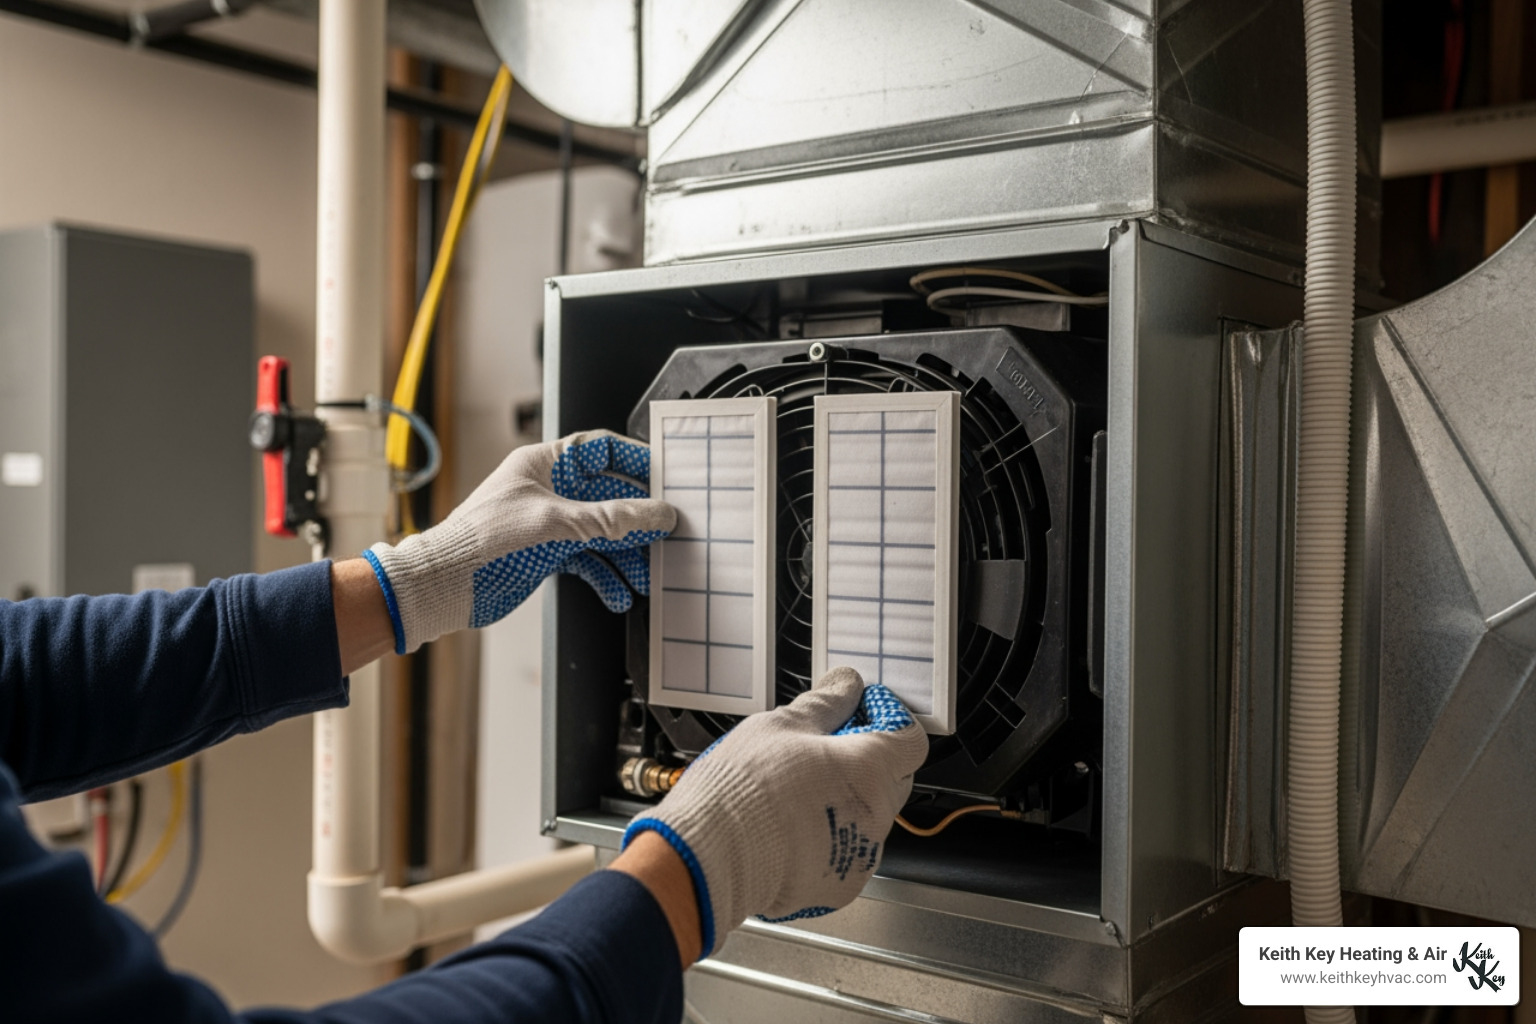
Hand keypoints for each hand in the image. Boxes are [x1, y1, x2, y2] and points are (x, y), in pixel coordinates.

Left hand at [362, 430, 674, 653]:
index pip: (600, 450)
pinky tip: (621, 592)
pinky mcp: (548, 554)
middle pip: (610, 497)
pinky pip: (589, 561)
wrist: (444, 585)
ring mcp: (550, 524)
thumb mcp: (556, 524)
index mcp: (545, 464)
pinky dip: (607, 577)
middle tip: (667, 532)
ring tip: (648, 573)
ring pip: (603, 533)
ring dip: (627, 555)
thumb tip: (656, 513)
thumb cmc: (479, 540)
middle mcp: (550, 491)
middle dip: (638, 519)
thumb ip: (611, 519)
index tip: (666, 475)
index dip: (635, 460)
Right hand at [622, 668, 927, 957]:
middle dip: (868, 759)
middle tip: (824, 747)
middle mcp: (876, 816)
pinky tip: (794, 828)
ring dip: (848, 801)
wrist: (710, 857)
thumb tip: (846, 684)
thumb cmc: (742, 790)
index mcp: (870, 769)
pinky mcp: (839, 885)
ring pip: (870, 817)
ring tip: (798, 792)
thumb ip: (825, 704)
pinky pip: (849, 853)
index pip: (910, 740)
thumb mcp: (780, 726)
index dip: (889, 719)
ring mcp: (860, 855)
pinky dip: (831, 838)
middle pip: (893, 778)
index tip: (863, 711)